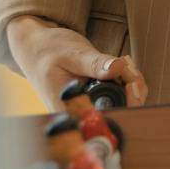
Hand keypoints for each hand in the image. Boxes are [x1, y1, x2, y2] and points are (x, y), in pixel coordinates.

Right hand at [7, 15, 149, 108]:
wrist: (36, 47)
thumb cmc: (48, 50)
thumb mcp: (72, 54)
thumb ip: (95, 63)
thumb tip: (117, 69)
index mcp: (69, 110)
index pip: (104, 121)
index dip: (125, 108)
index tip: (131, 85)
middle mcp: (79, 114)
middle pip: (119, 113)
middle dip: (133, 88)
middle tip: (126, 65)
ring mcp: (88, 108)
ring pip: (124, 104)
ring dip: (131, 82)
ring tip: (121, 62)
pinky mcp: (95, 100)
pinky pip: (119, 97)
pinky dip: (126, 81)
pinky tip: (120, 65)